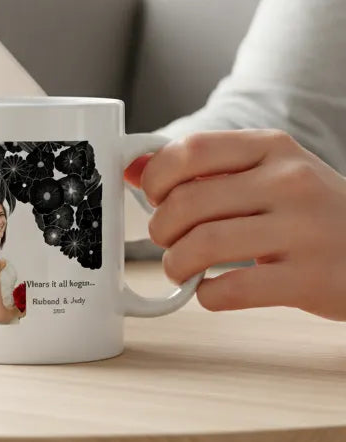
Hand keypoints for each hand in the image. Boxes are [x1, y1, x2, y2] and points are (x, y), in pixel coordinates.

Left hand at [126, 129, 345, 320]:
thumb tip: (131, 169)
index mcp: (273, 147)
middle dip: (160, 227)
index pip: (191, 150)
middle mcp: (290, 182)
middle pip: (188, 202)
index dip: (155, 176)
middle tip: (166, 239)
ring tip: (181, 266)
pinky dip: (206, 294)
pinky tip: (210, 290)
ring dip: (176, 262)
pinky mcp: (311, 279)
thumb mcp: (267, 172)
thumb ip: (204, 169)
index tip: (151, 194)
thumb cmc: (310, 209)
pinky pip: (232, 289)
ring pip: (203, 244)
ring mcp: (304, 231)